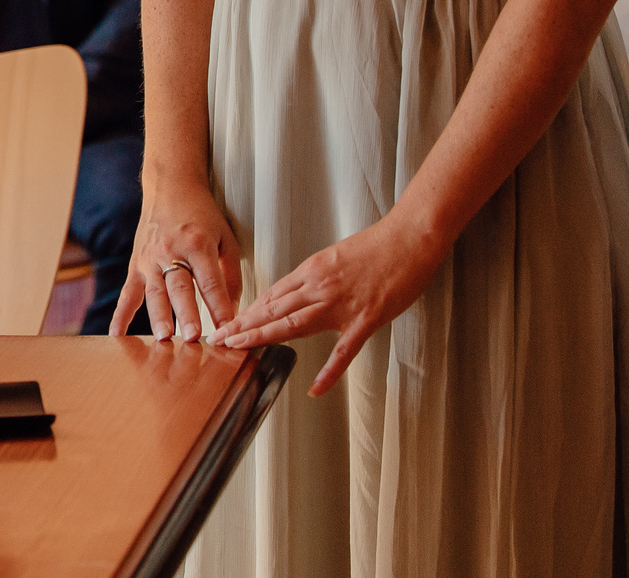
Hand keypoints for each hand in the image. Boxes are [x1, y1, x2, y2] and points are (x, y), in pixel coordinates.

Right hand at [112, 176, 242, 341]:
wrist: (170, 186)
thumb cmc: (201, 213)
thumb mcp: (226, 238)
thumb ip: (231, 274)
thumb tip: (232, 309)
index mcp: (198, 244)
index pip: (211, 282)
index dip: (220, 307)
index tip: (228, 329)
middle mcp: (171, 251)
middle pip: (180, 288)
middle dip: (188, 314)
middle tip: (194, 336)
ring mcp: (150, 258)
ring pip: (155, 292)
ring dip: (159, 316)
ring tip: (164, 337)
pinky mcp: (136, 263)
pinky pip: (128, 292)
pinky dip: (121, 314)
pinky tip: (118, 333)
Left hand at [213, 214, 444, 394]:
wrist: (408, 240)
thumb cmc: (376, 247)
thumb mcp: (334, 257)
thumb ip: (315, 277)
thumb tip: (297, 293)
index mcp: (311, 270)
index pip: (271, 295)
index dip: (248, 311)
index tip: (230, 323)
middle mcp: (319, 286)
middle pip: (274, 309)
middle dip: (244, 325)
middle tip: (220, 338)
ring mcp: (341, 305)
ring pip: (294, 324)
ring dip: (263, 337)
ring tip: (240, 349)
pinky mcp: (366, 320)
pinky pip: (343, 351)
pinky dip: (328, 372)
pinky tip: (315, 387)